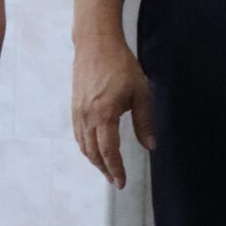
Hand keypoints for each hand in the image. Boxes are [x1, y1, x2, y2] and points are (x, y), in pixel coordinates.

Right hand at [71, 31, 155, 189]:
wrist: (96, 43)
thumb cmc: (121, 65)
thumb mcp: (140, 92)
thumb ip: (144, 122)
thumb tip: (151, 146)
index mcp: (104, 114)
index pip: (108, 151)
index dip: (115, 169)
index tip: (121, 182)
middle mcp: (87, 116)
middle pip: (93, 153)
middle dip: (104, 169)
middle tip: (115, 180)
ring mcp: (78, 112)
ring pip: (83, 145)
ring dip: (94, 160)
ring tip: (107, 168)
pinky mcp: (74, 106)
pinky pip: (78, 134)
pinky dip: (86, 147)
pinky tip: (94, 149)